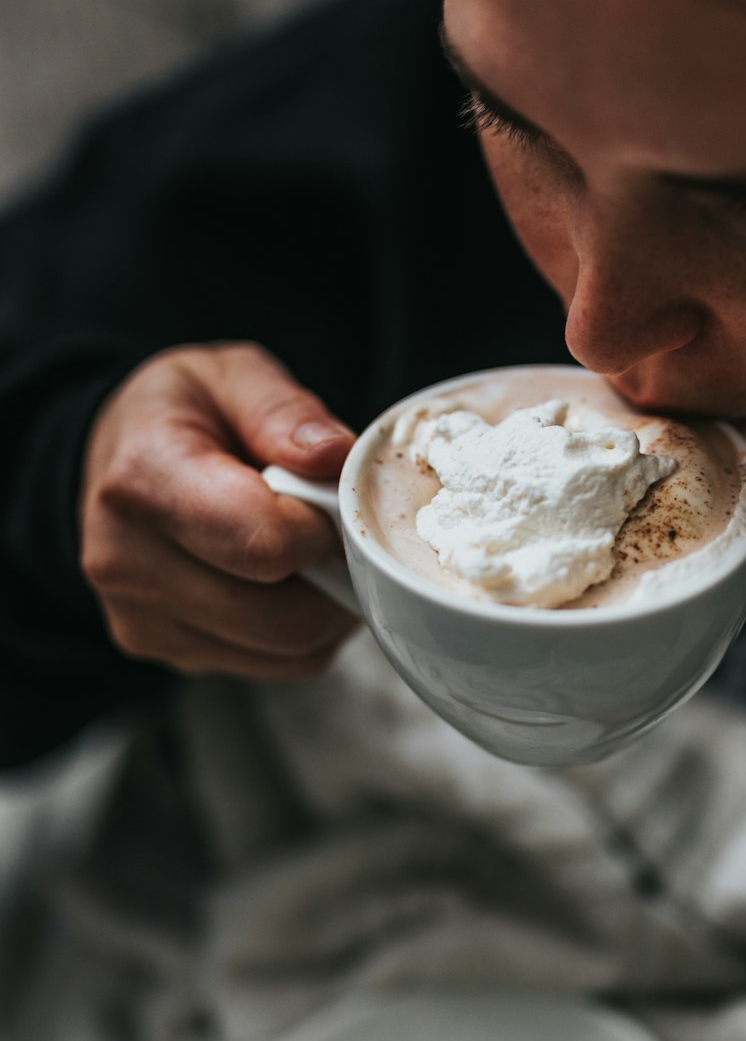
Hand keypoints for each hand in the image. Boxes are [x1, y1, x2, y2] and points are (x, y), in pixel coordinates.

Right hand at [82, 341, 358, 677]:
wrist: (116, 460)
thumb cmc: (177, 416)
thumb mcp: (229, 375)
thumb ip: (284, 410)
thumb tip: (335, 455)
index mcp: (143, 480)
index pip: (262, 543)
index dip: (322, 529)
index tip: (329, 501)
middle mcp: (128, 561)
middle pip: (281, 616)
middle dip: (334, 576)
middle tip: (335, 531)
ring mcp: (143, 618)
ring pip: (287, 649)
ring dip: (325, 608)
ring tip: (309, 552)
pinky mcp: (166, 651)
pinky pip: (275, 665)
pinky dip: (303, 633)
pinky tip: (287, 583)